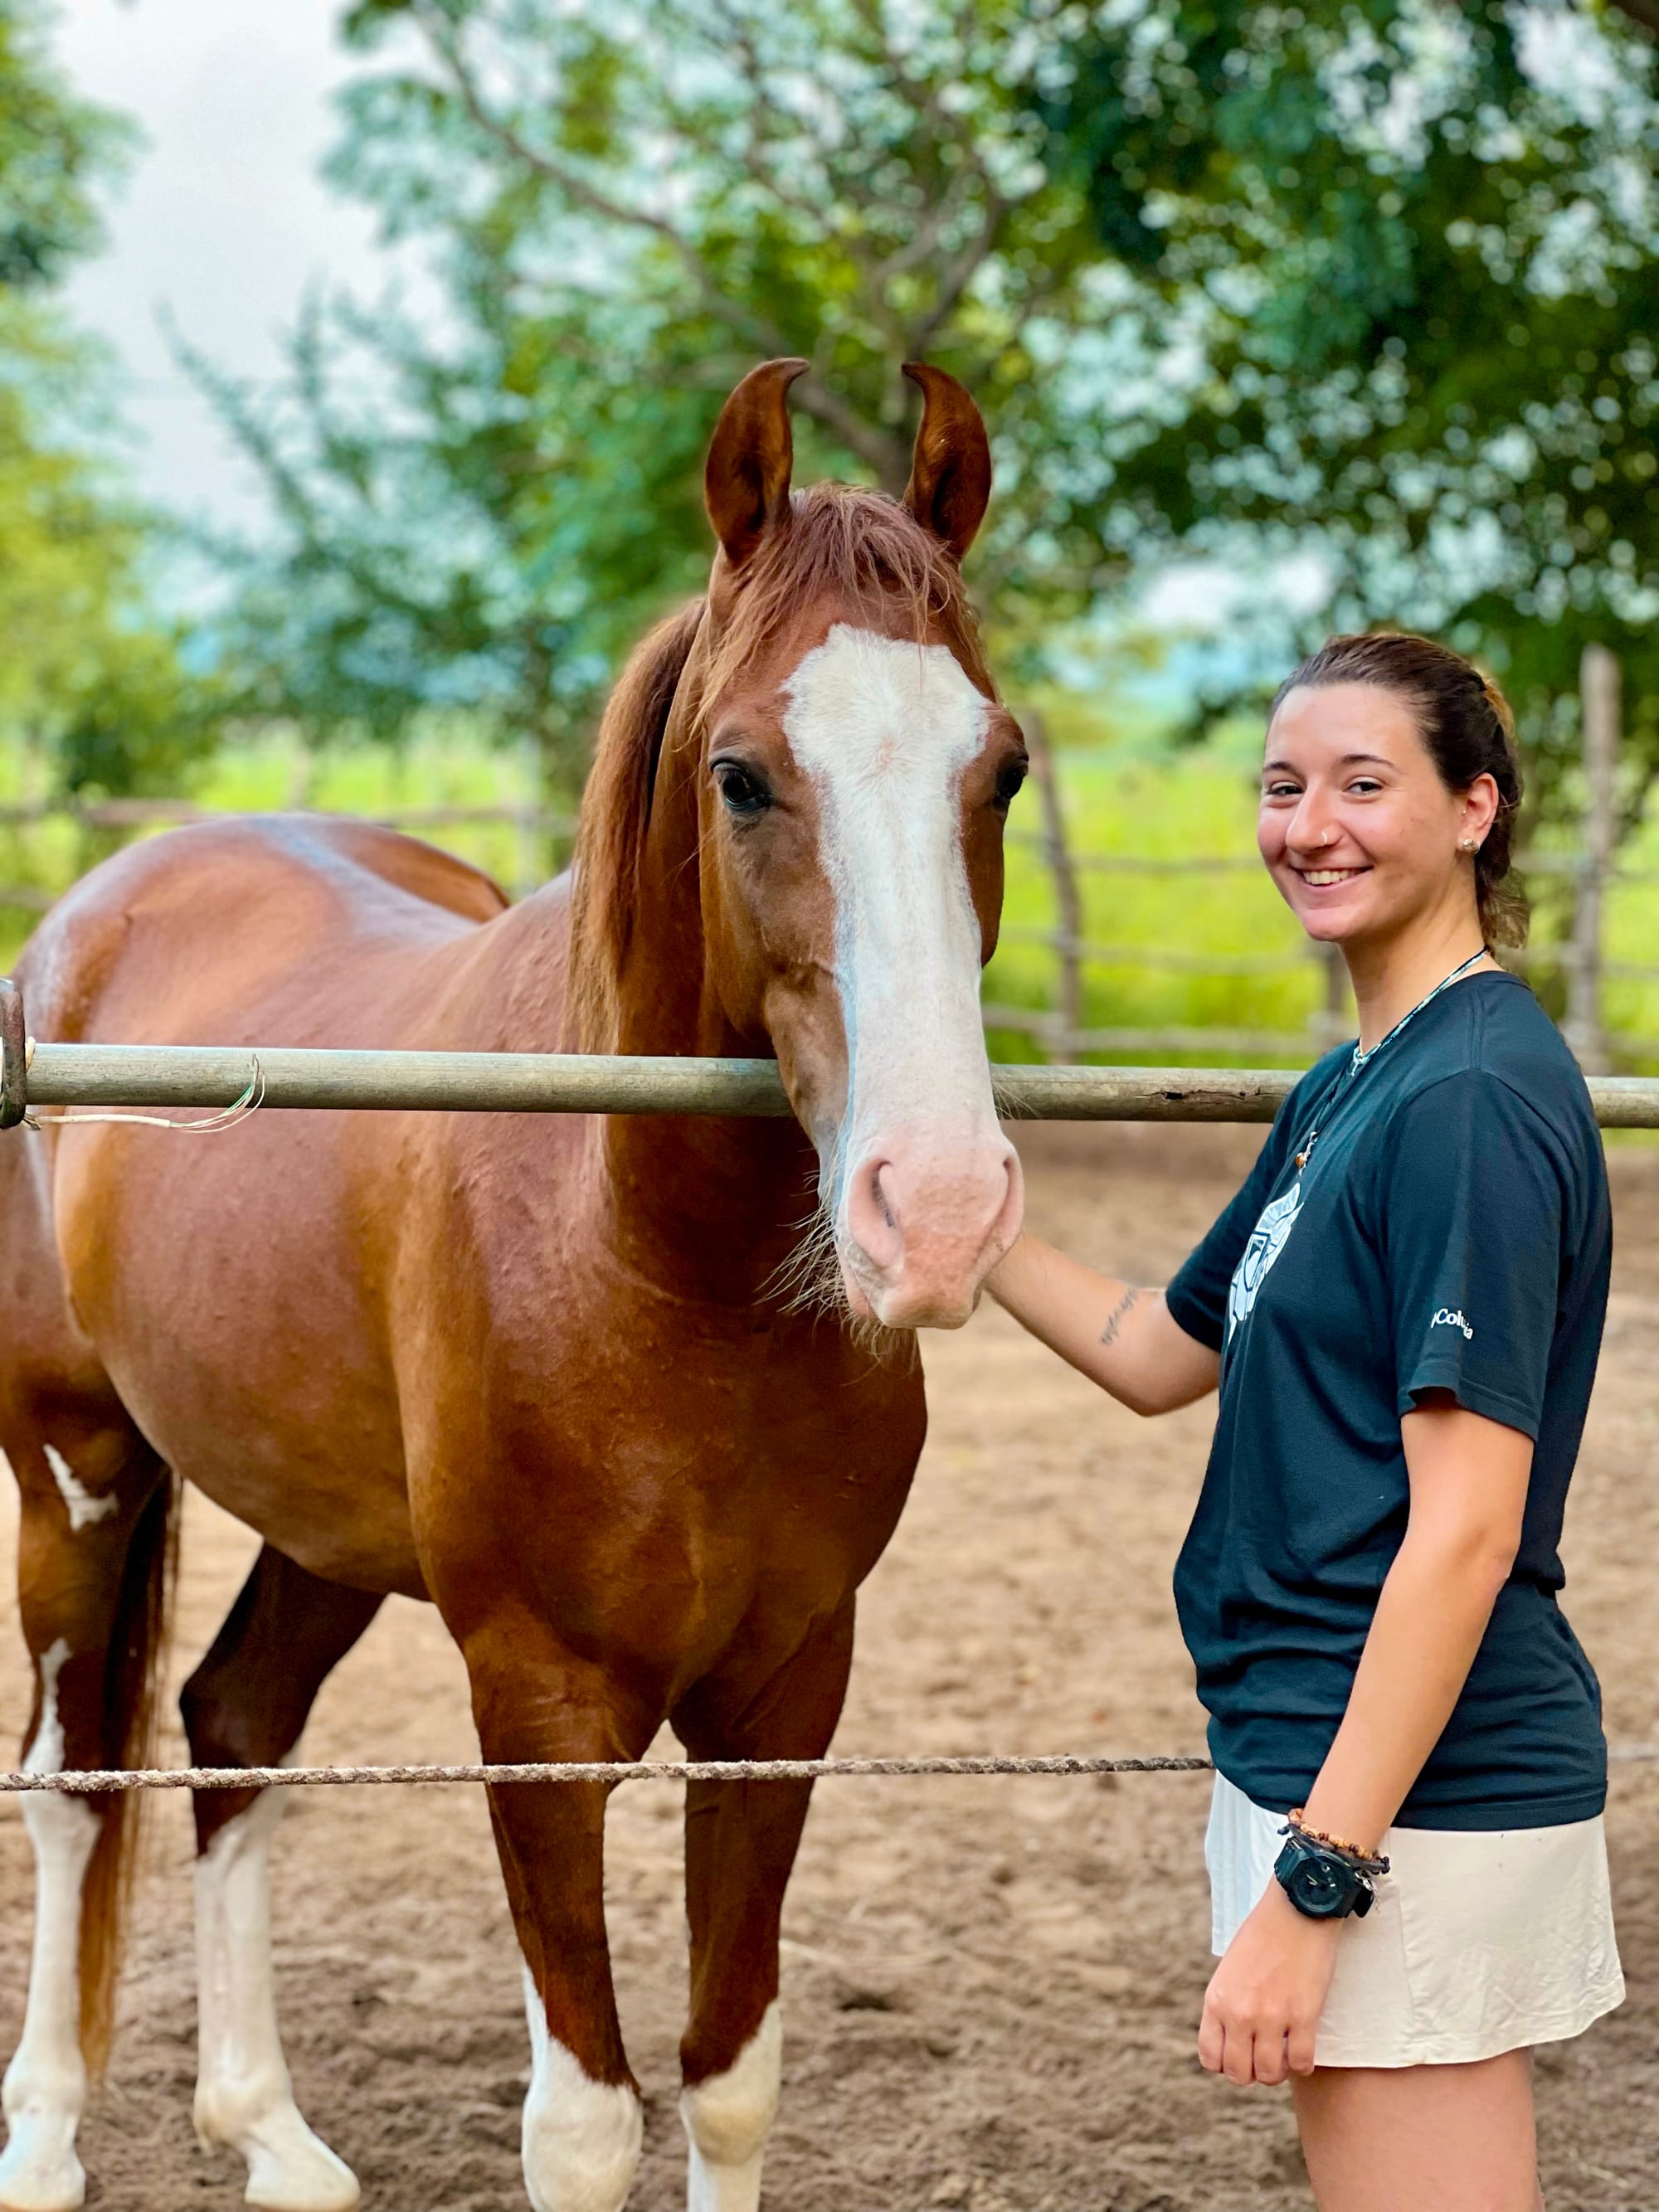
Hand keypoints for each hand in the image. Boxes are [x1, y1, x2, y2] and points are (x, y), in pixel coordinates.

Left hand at [1198, 1880, 1340, 2085]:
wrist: (1295, 1909)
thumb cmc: (1262, 1935)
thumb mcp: (1229, 1970)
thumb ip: (1226, 2004)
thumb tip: (1232, 2040)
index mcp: (1216, 2000)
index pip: (1210, 2058)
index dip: (1225, 2064)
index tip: (1240, 2054)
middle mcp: (1239, 2013)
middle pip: (1238, 2074)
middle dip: (1251, 2072)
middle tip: (1264, 2057)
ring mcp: (1271, 2017)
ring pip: (1269, 2075)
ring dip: (1278, 2071)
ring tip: (1284, 2055)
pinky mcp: (1303, 2016)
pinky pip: (1301, 2064)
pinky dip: (1303, 2065)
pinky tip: (1303, 2050)